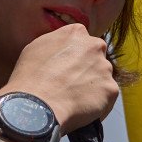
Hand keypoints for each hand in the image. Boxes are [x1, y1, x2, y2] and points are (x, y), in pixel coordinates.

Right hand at [2, 22, 118, 133]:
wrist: (37, 106)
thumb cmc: (30, 77)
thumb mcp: (36, 47)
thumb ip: (56, 43)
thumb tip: (63, 49)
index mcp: (76, 33)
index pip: (83, 41)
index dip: (75, 56)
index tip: (67, 67)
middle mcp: (95, 46)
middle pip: (96, 58)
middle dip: (87, 69)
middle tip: (71, 84)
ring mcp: (105, 68)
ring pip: (102, 78)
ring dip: (93, 87)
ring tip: (73, 100)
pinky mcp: (111, 89)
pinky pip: (106, 97)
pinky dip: (97, 104)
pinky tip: (80, 109)